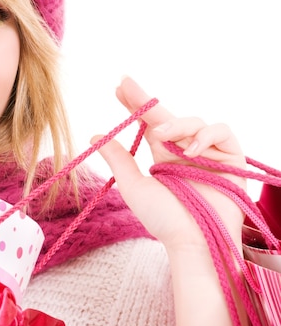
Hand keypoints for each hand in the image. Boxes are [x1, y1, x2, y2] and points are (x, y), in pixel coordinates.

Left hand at [95, 76, 245, 250]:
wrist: (193, 241)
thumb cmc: (163, 219)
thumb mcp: (133, 186)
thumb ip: (118, 159)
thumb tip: (95, 136)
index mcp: (163, 155)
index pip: (148, 124)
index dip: (135, 105)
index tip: (117, 88)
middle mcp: (185, 149)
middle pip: (166, 115)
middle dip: (145, 99)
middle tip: (124, 84)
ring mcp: (208, 152)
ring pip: (193, 121)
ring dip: (175, 124)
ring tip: (159, 136)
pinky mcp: (231, 157)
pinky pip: (221, 131)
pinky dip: (205, 135)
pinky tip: (189, 150)